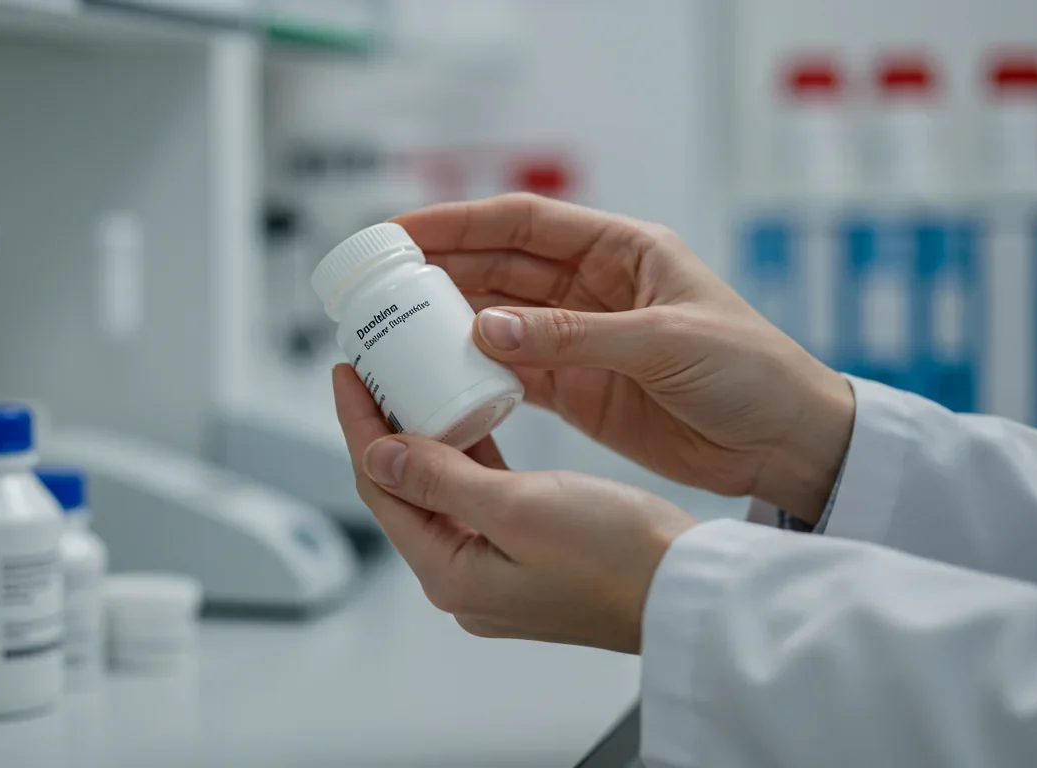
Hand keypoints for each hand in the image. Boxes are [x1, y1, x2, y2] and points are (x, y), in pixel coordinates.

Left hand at [333, 364, 697, 652]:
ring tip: (413, 380)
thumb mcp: (518, 508)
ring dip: (427, 437)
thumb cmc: (618, 558)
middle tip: (374, 369)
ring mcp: (498, 570)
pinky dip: (471, 454)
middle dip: (385, 428)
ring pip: (443, 490)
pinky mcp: (531, 554)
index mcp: (451, 576)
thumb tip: (378, 454)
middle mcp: (466, 580)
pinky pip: (484, 495)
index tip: (347, 373)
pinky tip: (472, 415)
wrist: (689, 592)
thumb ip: (442, 479)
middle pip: (405, 490)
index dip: (359, 425)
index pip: (381, 488)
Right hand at [393, 194, 854, 523]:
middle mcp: (596, 288)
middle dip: (441, 270)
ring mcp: (584, 339)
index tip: (403, 232)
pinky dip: (477, 375)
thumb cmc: (751, 372)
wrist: (789, 442)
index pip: (525, 222)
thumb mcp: (665, 343)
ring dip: (450, 324)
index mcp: (624, 250)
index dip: (460, 222)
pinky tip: (440, 379)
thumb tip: (486, 329)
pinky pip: (514, 374)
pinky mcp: (581, 389)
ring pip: (499, 321)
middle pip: (500, 267)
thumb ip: (573, 336)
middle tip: (381, 285)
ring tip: (395, 333)